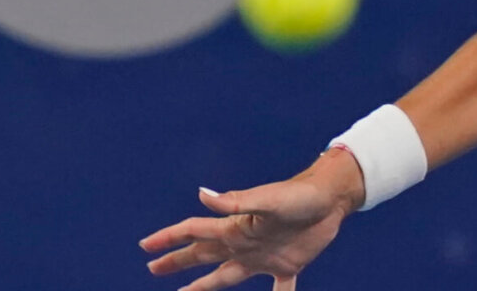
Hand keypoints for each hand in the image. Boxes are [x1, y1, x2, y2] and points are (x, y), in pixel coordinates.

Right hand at [139, 179, 348, 290]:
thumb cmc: (299, 196)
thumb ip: (235, 202)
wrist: (332, 199)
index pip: (194, 232)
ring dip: (204, 285)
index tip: (145, 246)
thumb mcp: (266, 200)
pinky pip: (279, 289)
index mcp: (235, 228)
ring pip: (226, 275)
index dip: (169, 239)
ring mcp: (263, 256)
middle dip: (177, 261)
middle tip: (153, 267)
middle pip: (202, 254)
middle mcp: (244, 242)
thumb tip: (202, 194)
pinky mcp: (287, 265)